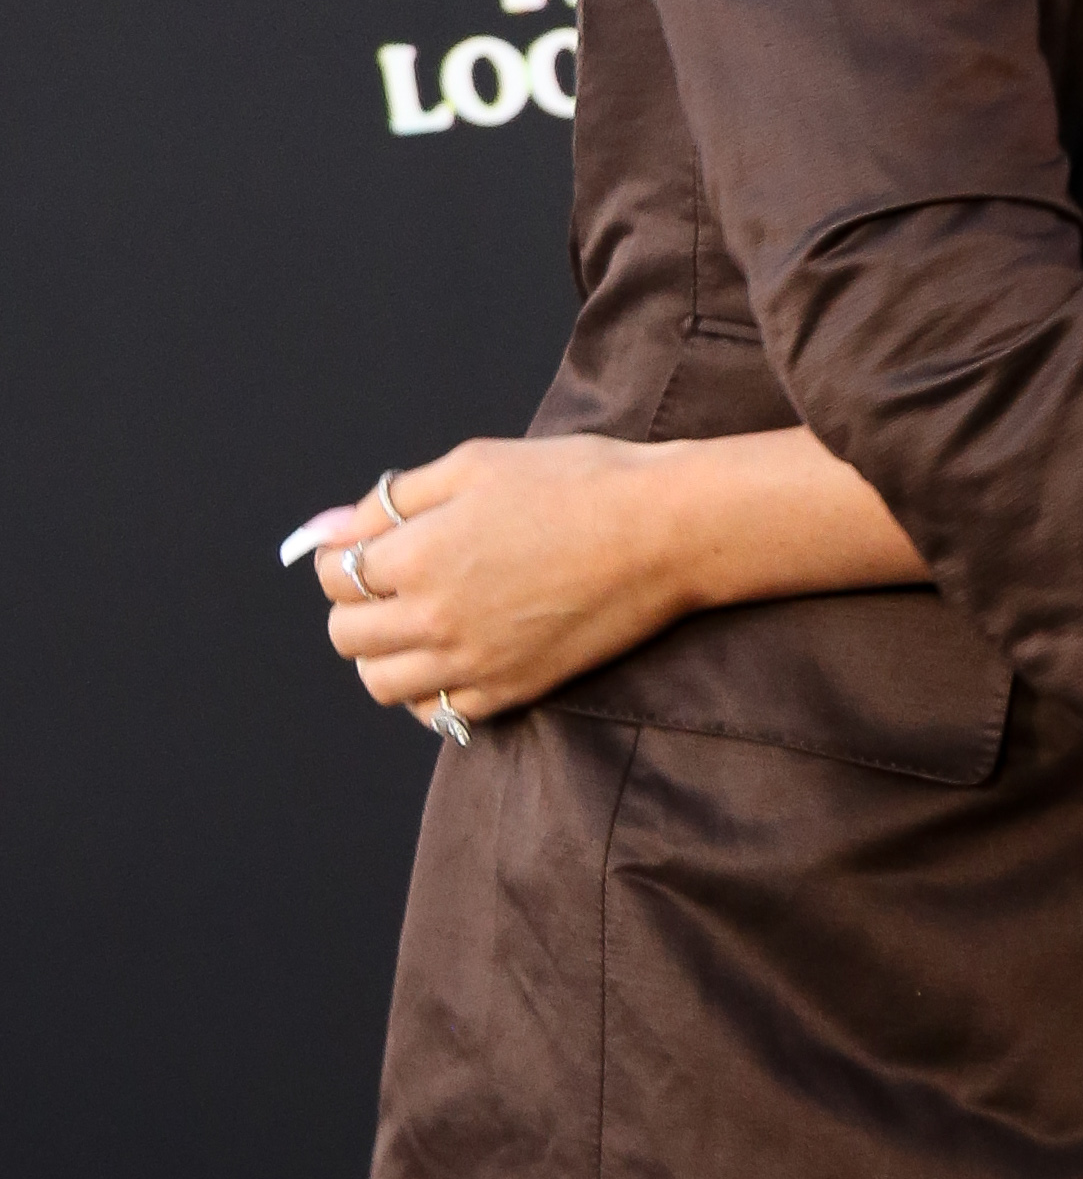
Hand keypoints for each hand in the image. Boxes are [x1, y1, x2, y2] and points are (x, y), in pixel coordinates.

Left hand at [281, 437, 700, 728]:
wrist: (664, 532)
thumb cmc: (576, 482)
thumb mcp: (475, 464)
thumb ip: (391, 500)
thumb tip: (322, 530)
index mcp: (419, 554)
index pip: (332, 573)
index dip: (344, 552)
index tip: (374, 541)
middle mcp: (434, 618)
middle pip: (345, 634)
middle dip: (355, 602)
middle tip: (395, 577)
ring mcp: (472, 663)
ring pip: (380, 683)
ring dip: (383, 652)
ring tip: (418, 619)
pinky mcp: (510, 690)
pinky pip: (436, 714)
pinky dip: (428, 690)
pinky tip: (454, 653)